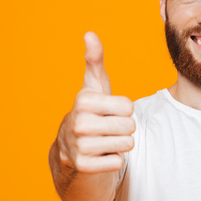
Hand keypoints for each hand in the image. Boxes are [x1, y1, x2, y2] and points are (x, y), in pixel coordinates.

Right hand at [57, 32, 134, 172]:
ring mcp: (80, 146)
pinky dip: (113, 161)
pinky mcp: (84, 167)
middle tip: (107, 128)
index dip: (124, 110)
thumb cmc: (90, 112)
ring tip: (104, 140)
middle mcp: (79, 123)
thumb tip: (90, 34)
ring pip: (127, 145)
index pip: (129, 107)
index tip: (109, 111)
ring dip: (120, 145)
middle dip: (124, 128)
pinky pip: (118, 162)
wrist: (70, 149)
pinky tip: (100, 155)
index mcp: (84, 101)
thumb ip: (94, 60)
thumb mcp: (93, 86)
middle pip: (130, 126)